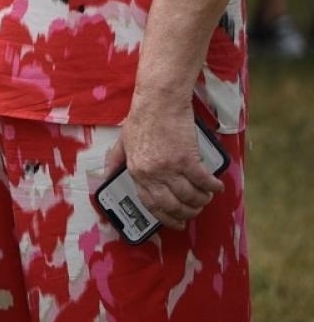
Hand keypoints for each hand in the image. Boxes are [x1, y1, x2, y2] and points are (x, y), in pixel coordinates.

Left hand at [107, 98, 221, 231]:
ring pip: (190, 196)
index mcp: (136, 171)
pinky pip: (203, 181)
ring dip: (201, 200)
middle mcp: (151, 173)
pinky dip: (212, 187)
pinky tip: (216, 187)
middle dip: (187, 212)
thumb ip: (115, 159)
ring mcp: (169, 167)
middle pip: (172, 205)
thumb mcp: (122, 141)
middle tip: (195, 210)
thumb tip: (106, 174)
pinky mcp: (187, 158)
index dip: (165, 217)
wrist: (158, 101)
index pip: (150, 203)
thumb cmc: (142, 118)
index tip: (176, 221)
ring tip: (206, 197)